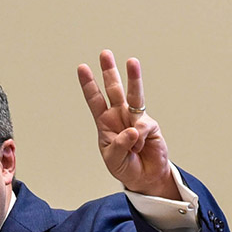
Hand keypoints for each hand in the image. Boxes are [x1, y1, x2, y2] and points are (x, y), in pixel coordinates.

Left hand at [77, 51, 178, 198]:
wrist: (145, 177)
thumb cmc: (125, 166)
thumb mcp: (114, 160)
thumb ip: (120, 145)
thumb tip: (132, 130)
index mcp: (105, 123)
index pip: (95, 101)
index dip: (89, 85)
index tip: (82, 68)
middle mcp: (120, 116)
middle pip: (114, 90)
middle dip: (109, 71)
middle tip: (105, 54)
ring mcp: (135, 118)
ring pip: (134, 95)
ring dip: (133, 78)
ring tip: (132, 62)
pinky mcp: (149, 125)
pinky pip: (141, 127)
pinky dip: (138, 140)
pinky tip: (139, 148)